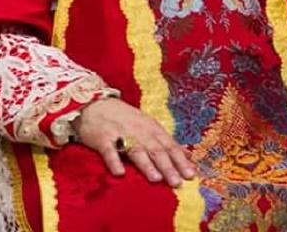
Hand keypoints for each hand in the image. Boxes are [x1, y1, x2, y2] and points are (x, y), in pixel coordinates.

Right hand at [71, 98, 196, 187]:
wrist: (95, 104)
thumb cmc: (125, 119)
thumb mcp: (149, 126)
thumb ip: (167, 142)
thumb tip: (189, 155)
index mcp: (152, 129)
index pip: (170, 146)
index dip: (181, 161)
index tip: (191, 175)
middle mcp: (139, 131)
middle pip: (156, 150)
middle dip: (168, 166)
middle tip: (177, 182)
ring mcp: (121, 134)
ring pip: (136, 150)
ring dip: (146, 164)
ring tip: (156, 178)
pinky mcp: (102, 138)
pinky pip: (109, 151)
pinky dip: (114, 161)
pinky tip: (120, 173)